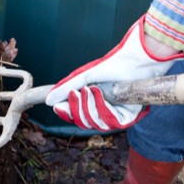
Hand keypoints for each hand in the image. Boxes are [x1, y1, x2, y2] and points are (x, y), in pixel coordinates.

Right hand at [45, 16, 183, 130]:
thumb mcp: (85, 76)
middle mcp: (105, 111)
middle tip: (75, 94)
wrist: (135, 60)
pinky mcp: (129, 117)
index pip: (77, 116)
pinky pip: (111, 122)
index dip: (67, 113)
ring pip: (96, 124)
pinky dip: (102, 108)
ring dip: (89, 107)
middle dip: (77, 109)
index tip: (57, 107)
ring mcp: (117, 115)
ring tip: (90, 89)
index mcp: (95, 102)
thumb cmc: (113, 64)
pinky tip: (100, 93)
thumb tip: (48, 100)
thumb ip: (67, 88)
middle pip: (84, 122)